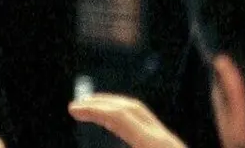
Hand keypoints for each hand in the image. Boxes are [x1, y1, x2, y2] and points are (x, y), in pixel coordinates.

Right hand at [69, 94, 186, 147]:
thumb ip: (131, 140)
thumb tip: (112, 128)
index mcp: (156, 147)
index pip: (121, 117)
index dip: (94, 110)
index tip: (72, 109)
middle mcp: (166, 141)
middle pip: (131, 108)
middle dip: (103, 103)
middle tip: (78, 105)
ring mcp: (172, 145)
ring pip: (141, 116)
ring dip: (115, 110)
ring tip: (93, 113)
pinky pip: (147, 128)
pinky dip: (128, 122)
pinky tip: (118, 130)